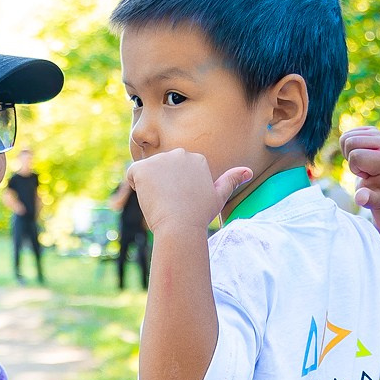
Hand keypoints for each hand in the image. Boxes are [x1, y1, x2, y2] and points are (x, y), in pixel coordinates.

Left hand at [126, 151, 252, 238]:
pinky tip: (146, 197)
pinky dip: (134, 186)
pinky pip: (131, 174)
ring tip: (161, 201)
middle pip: (161, 169)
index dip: (175, 188)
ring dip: (149, 186)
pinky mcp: (143, 168)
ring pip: (147, 172)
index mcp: (197, 158)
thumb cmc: (199, 215)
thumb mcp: (218, 197)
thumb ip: (231, 180)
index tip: (181, 201)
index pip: (176, 171)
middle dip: (162, 184)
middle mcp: (180, 153)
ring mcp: (161, 159)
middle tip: (170, 203)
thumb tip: (248, 170)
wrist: (181, 226)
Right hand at [341, 128, 379, 215]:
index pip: (355, 155)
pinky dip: (347, 146)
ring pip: (346, 137)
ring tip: (361, 162)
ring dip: (348, 152)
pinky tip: (358, 154)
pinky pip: (347, 133)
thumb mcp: (372, 200)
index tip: (366, 175)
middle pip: (350, 142)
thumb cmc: (376, 193)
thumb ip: (365, 198)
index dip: (355, 168)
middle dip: (350, 158)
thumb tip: (360, 198)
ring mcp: (379, 134)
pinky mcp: (372, 130)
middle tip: (362, 168)